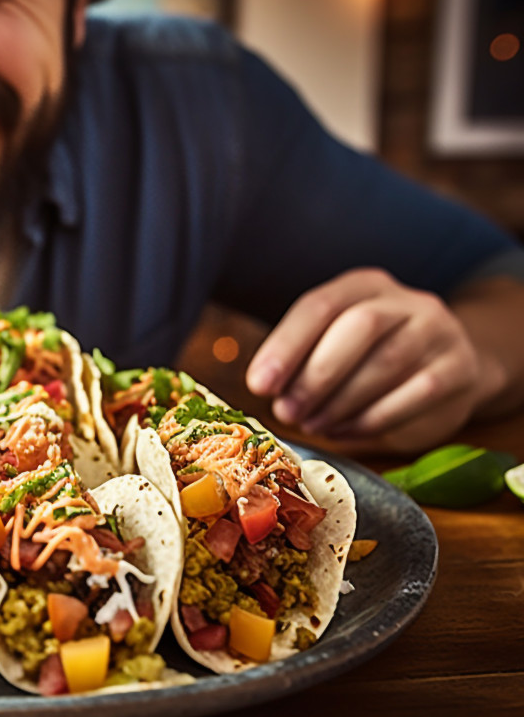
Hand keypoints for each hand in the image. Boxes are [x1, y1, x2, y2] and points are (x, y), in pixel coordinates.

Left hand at [245, 268, 501, 452]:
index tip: (258, 384)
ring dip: (341, 402)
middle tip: (286, 411)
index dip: (285, 346)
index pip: (319, 305)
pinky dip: (372, 419)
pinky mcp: (459, 369)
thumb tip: (263, 387)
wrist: (449, 368)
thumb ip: (302, 358)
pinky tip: (343, 431)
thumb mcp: (335, 343)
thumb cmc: (371, 358)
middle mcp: (405, 300)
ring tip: (311, 425)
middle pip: (358, 327)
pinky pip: (416, 394)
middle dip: (315, 375)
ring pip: (388, 362)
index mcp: (363, 285)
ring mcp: (439, 332)